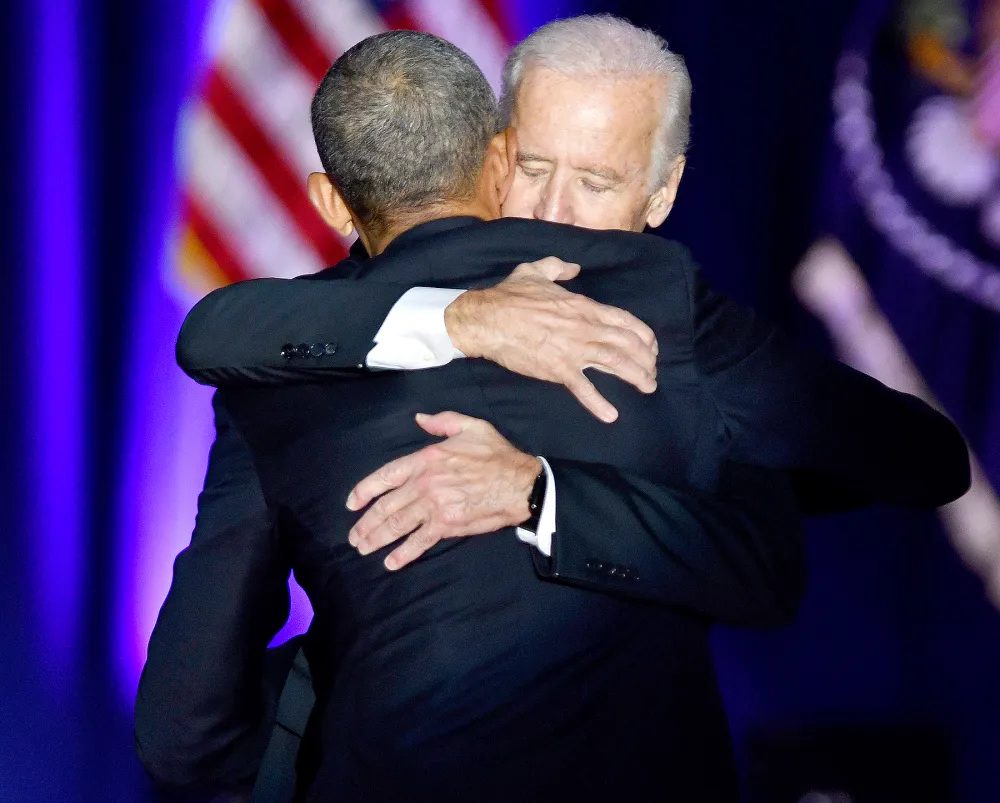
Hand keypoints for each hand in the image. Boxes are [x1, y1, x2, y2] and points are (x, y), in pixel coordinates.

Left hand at [346, 412, 540, 570]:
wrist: (520, 484)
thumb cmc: (498, 454)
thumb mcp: (471, 426)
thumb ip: (442, 422)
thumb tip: (419, 418)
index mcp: (427, 458)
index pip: (386, 475)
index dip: (365, 490)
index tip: (352, 503)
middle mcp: (425, 483)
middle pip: (387, 505)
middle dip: (367, 523)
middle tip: (354, 536)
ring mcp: (435, 506)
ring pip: (398, 524)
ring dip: (377, 538)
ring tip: (364, 548)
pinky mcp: (448, 525)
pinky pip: (420, 541)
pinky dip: (403, 553)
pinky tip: (390, 562)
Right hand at [444, 257, 657, 422]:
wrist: (487, 319)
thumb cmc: (509, 295)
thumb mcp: (536, 270)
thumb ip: (558, 267)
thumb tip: (573, 267)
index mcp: (583, 306)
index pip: (625, 320)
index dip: (644, 335)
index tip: (652, 346)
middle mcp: (585, 327)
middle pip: (627, 343)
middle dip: (646, 359)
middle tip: (652, 372)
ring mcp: (573, 349)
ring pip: (615, 363)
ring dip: (636, 376)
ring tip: (647, 387)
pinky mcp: (558, 369)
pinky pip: (584, 388)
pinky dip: (599, 403)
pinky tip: (611, 415)